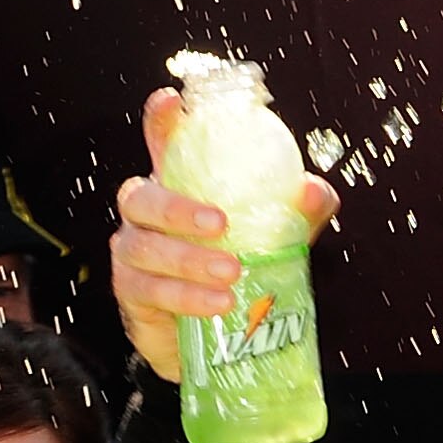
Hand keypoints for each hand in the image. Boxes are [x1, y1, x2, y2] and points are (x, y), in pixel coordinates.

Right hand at [110, 85, 339, 379]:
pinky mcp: (130, 292)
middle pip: (141, 196)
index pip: (161, 144)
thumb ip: (298, 211)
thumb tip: (312, 190)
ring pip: (145, 246)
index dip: (161, 122)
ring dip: (189, 260)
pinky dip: (185, 296)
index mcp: (177, 186)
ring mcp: (132, 251)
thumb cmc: (242, 269)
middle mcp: (146, 212)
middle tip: (221, 225)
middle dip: (178, 208)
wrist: (217, 338)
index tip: (171, 103)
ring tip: (231, 273)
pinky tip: (217, 303)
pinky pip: (150, 290)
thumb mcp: (275, 236)